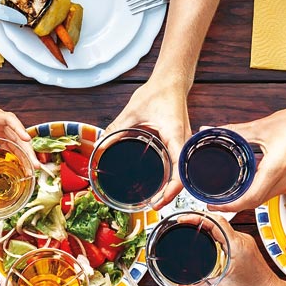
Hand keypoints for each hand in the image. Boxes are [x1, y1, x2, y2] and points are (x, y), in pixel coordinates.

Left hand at [0, 94, 36, 176]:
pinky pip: (9, 142)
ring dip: (24, 154)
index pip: (11, 121)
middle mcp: (1, 121)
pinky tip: (16, 164)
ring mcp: (0, 126)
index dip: (19, 130)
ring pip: (17, 141)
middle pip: (19, 135)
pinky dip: (14, 152)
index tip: (27, 140)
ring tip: (30, 170)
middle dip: (28, 151)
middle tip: (34, 166)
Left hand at [105, 79, 191, 207]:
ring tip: (157, 198)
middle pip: (185, 176)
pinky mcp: (182, 143)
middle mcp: (185, 142)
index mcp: (176, 135)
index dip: (172, 191)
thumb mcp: (132, 112)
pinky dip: (173, 176)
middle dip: (171, 194)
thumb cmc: (157, 92)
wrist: (172, 81)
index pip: (181, 170)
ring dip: (173, 187)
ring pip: (184, 172)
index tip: (159, 201)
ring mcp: (186, 143)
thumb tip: (99, 148)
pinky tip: (162, 182)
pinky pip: (180, 164)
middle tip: (154, 204)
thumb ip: (115, 129)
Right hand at [192, 214, 283, 285]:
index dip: (197, 217)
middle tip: (182, 223)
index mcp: (237, 246)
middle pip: (217, 221)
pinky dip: (213, 233)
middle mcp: (242, 240)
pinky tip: (204, 239)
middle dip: (198, 219)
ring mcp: (244, 243)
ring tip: (189, 228)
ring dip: (206, 225)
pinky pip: (226, 234)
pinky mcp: (245, 247)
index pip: (215, 221)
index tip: (183, 218)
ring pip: (222, 227)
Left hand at [210, 100, 285, 212]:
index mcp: (277, 169)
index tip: (214, 204)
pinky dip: (262, 186)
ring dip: (250, 193)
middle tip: (218, 197)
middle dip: (235, 202)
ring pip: (266, 196)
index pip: (249, 199)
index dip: (229, 206)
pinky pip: (276, 189)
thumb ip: (235, 132)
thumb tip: (212, 131)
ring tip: (232, 186)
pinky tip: (254, 175)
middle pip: (256, 201)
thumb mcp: (263, 127)